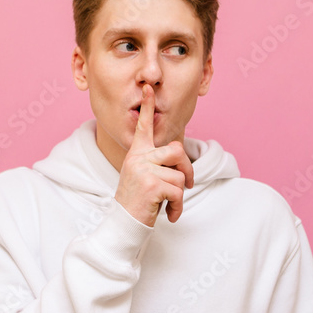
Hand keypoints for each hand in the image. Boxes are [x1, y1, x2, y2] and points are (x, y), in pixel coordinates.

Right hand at [114, 83, 193, 225]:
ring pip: (180, 175)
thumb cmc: (137, 202)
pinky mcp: (151, 185)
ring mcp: (144, 170)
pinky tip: (169, 215)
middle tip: (189, 185)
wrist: (123, 224)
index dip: (148, 107)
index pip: (144, 126)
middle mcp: (138, 158)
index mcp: (137, 153)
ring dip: (180, 195)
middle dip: (187, 168)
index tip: (148, 87)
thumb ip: (159, 165)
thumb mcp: (145, 178)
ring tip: (168, 205)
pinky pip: (178, 192)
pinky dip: (178, 207)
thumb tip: (184, 165)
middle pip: (177, 150)